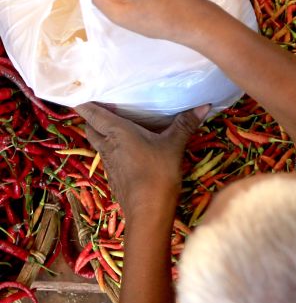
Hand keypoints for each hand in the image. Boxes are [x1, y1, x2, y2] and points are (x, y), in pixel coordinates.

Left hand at [76, 103, 207, 228]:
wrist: (148, 210)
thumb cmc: (158, 172)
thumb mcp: (174, 145)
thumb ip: (185, 124)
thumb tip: (205, 105)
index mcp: (117, 132)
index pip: (92, 114)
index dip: (84, 103)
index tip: (83, 92)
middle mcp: (107, 145)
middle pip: (90, 128)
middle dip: (92, 118)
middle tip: (104, 108)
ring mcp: (109, 163)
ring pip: (98, 143)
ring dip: (102, 134)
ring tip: (116, 126)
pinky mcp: (114, 176)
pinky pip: (108, 156)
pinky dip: (112, 149)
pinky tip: (127, 150)